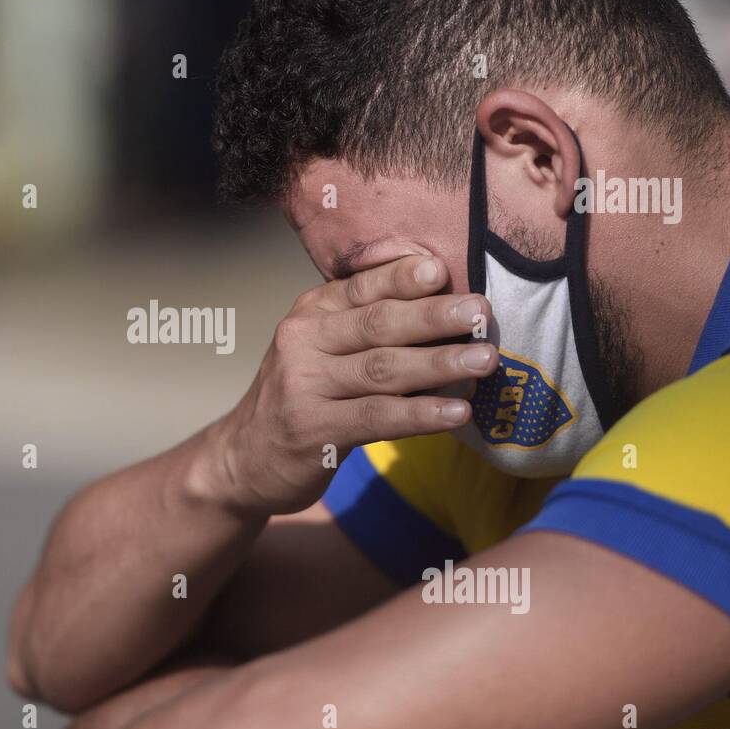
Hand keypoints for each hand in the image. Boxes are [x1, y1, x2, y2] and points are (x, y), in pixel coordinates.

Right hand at [204, 254, 494, 515]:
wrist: (245, 458)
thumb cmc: (302, 397)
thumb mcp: (321, 348)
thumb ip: (367, 326)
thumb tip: (447, 306)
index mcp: (311, 313)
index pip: (362, 287)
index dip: (402, 278)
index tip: (443, 270)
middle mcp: (302, 342)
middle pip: (377, 324)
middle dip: (434, 316)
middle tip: (483, 313)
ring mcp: (305, 387)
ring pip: (382, 369)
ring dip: (439, 364)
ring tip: (484, 360)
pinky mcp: (314, 432)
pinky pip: (377, 418)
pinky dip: (421, 414)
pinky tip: (457, 413)